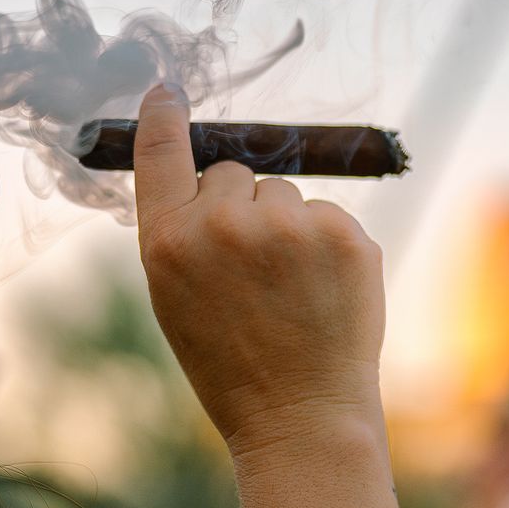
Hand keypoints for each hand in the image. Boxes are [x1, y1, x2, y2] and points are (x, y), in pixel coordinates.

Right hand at [131, 84, 385, 454]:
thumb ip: (185, 232)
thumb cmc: (230, 363)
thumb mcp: (178, 297)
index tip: (167, 90)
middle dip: (238, 205)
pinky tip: (320, 294)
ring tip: (288, 291)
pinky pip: (326, 215)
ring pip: (283, 194)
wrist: (300, 416)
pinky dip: (325, 246)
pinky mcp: (344, 234)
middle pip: (232, 173)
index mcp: (169, 242)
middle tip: (248, 270)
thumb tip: (216, 172)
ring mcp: (289, 226)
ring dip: (285, 227)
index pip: (163, 154)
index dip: (165, 119)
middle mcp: (224, 224)